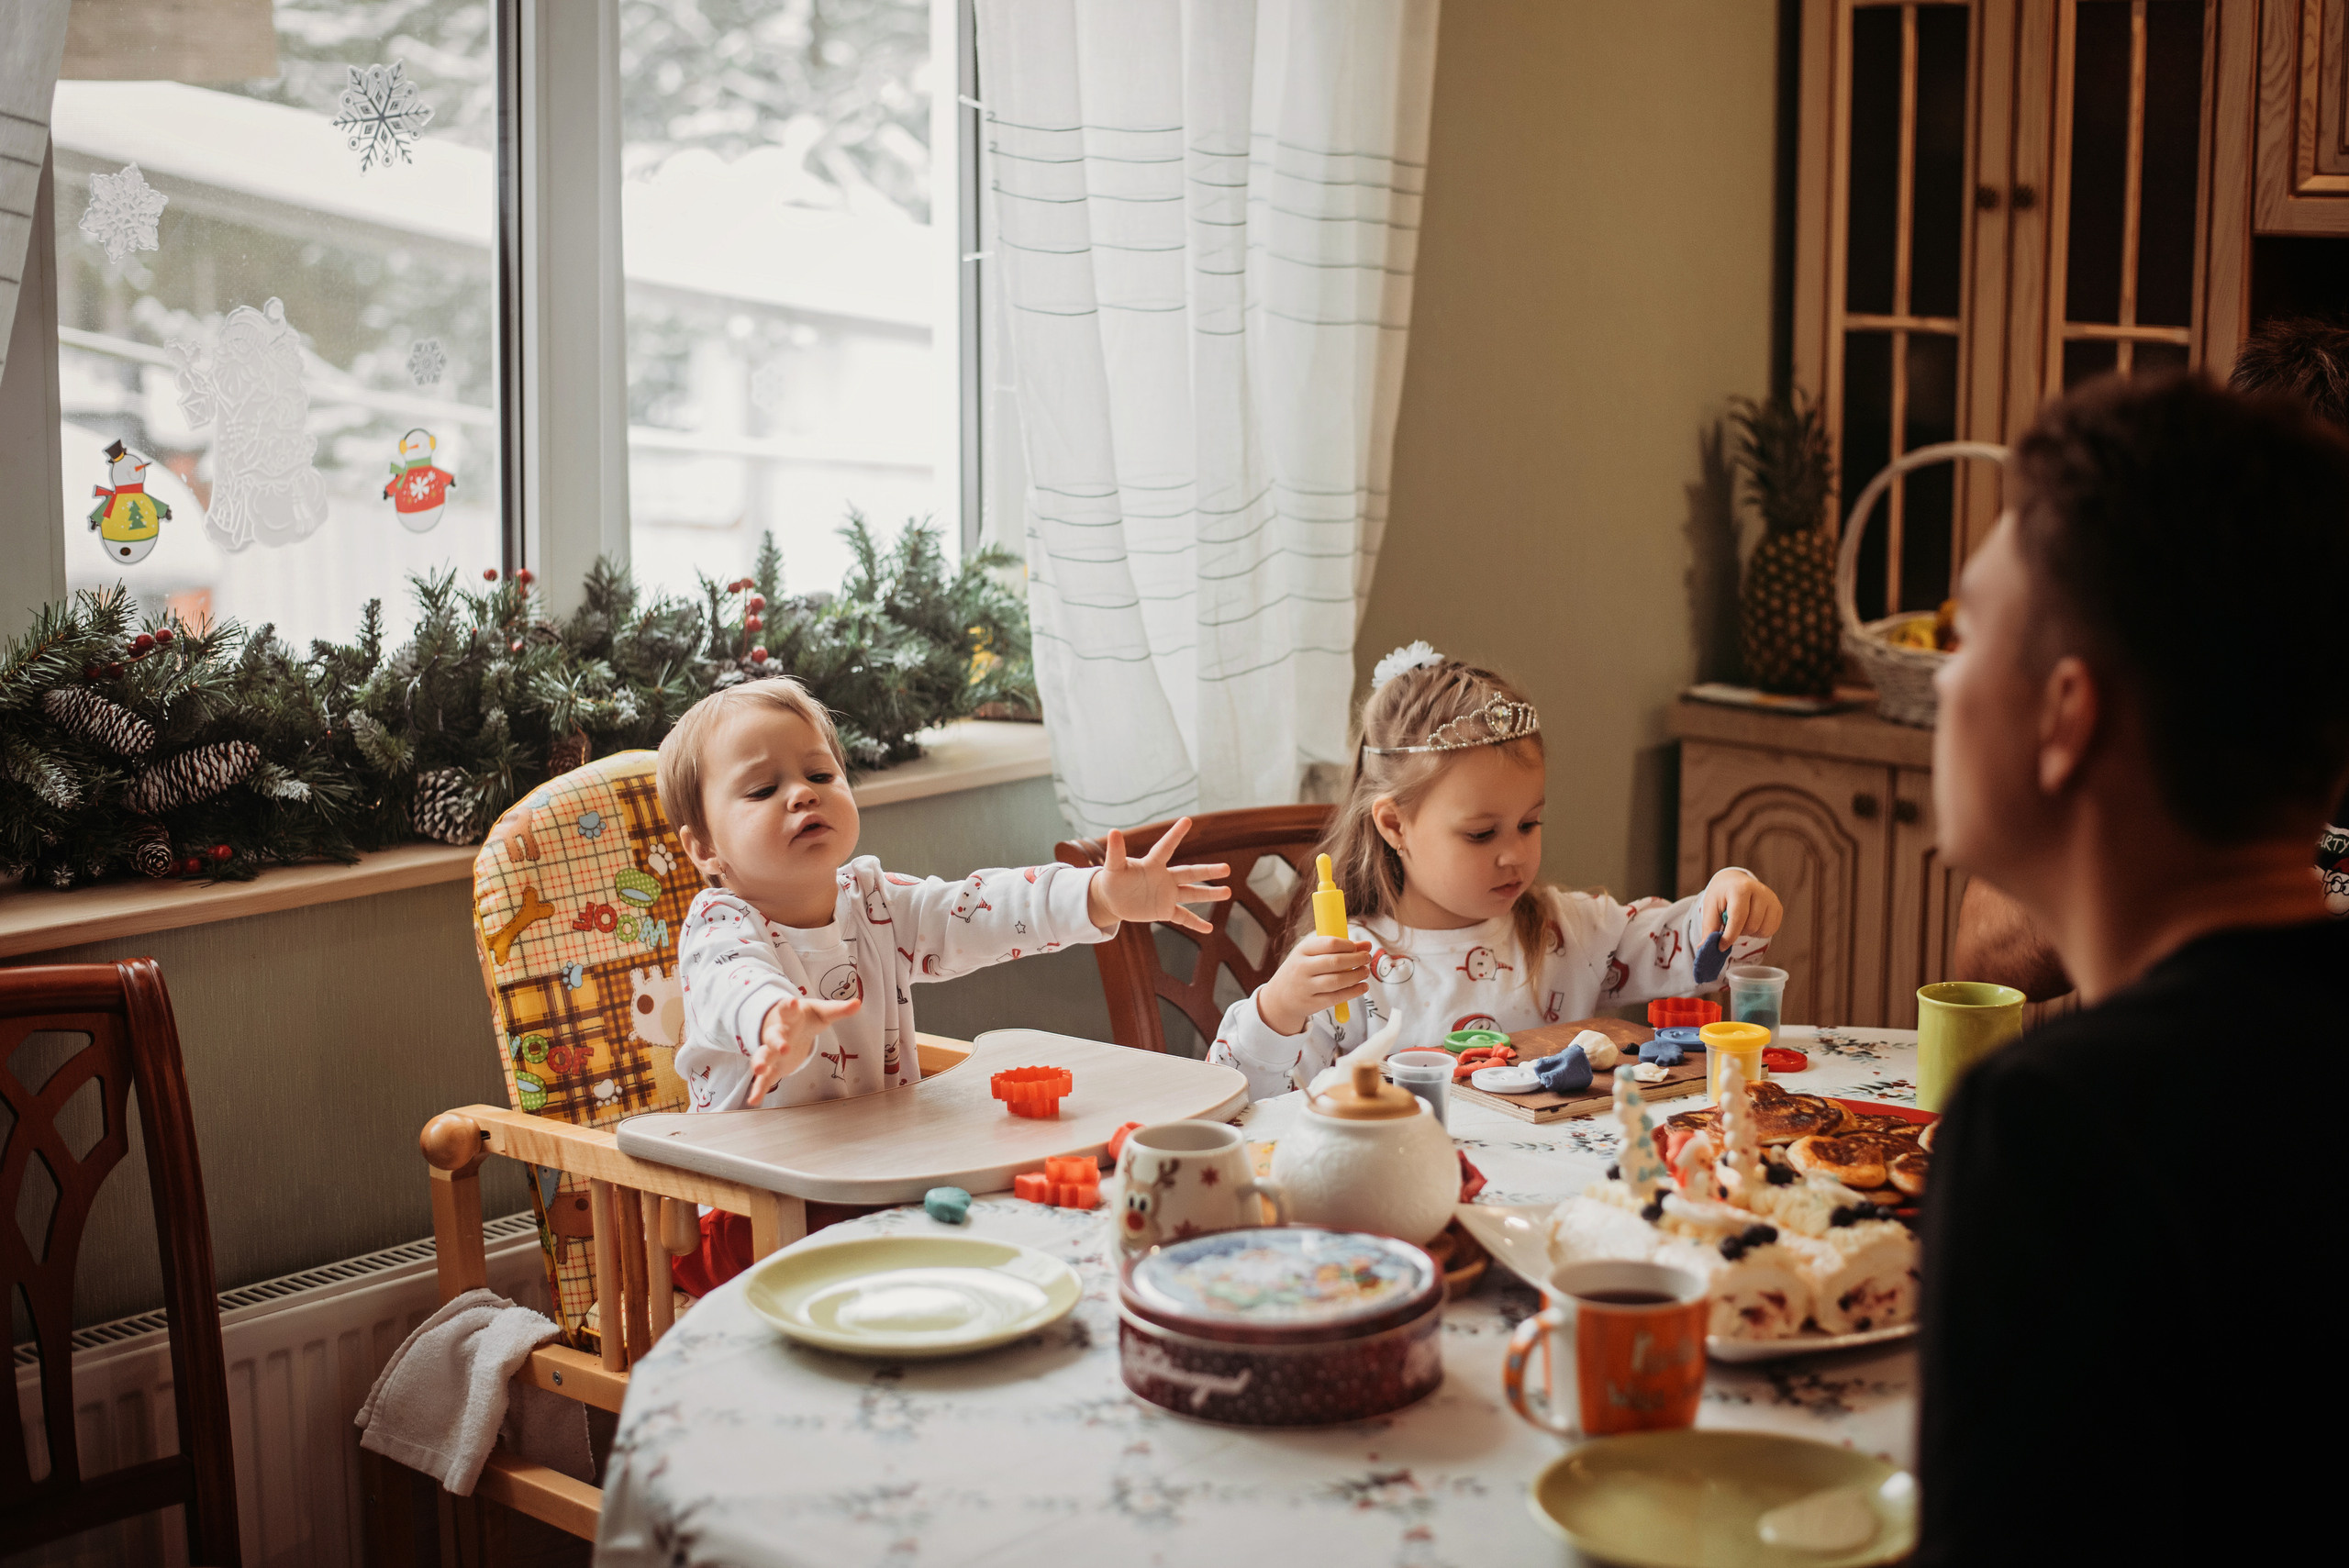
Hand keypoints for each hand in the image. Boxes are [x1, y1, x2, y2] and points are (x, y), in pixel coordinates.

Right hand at [744, 992, 860, 1102]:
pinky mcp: (774, 1067)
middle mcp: (778, 1033)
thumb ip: (838, 1010)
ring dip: (760, 1063)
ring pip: (764, 1056)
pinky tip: (753, 1100)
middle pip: (774, 1037)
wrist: (783, 1025)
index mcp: (790, 1018)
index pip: (788, 1010)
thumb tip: (858, 1003)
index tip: (791, 1002)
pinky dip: (758, 1089)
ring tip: (758, 1070)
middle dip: (777, 1042)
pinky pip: (764, 1079)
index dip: (789, 1006)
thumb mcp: (821, 1012)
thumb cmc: (805, 1018)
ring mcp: (773, 1051)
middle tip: (783, 1047)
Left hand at [1086, 816, 1231, 933]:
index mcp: (1152, 864)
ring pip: (1192, 894)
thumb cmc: (1113, 879)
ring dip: (1209, 894)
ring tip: (1228, 892)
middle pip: (1189, 873)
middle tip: (1226, 868)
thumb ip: (1116, 851)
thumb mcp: (1112, 867)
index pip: (1166, 848)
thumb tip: (1113, 831)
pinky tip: (1209, 929)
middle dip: (1207, 871)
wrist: (1113, 898)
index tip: (1187, 820)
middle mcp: (1164, 878)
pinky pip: (1182, 917)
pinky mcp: (1164, 910)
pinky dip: (1195, 923)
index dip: (1175, 835)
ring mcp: (1167, 895)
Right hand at [1256, 933, 1374, 1037]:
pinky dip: (1354, 992)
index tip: (1359, 947)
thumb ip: (1338, 948)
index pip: (1330, 944)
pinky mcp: (1311, 1004)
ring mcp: (1305, 987)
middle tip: (1366, 958)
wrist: (1280, 998)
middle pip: (1335, 962)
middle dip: (1356, 959)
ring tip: (1365, 972)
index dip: (1349, 945)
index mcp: (1302, 950)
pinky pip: (1337, 997)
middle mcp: (1302, 968)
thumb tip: (1366, 945)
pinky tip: (1363, 987)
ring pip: (1337, 981)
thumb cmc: (1301, 970)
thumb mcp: (1312, 955)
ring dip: (1356, 975)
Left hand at [1699, 868, 1783, 945]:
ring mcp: (1771, 898)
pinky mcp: (1778, 906)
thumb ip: (1709, 928)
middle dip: (1739, 932)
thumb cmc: (1721, 896)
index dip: (1730, 936)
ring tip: (1742, 921)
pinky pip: (1771, 930)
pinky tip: (1752, 922)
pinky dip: (1760, 932)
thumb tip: (1704, 948)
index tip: (1721, 946)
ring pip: (1763, 930)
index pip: (1738, 917)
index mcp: (1739, 888)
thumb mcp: (1710, 908)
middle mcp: (1759, 891)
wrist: (1734, 882)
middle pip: (1751, 926)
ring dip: (1750, 933)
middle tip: (1731, 924)